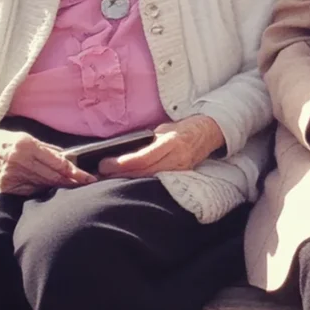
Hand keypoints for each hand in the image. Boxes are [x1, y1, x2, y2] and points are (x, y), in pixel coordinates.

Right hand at [0, 126, 95, 194]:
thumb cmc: (6, 140)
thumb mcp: (28, 138)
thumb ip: (47, 150)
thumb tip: (67, 159)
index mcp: (27, 146)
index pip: (57, 163)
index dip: (74, 172)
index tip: (87, 178)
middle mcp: (19, 161)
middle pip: (52, 177)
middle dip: (71, 182)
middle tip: (86, 185)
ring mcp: (11, 176)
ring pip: (42, 185)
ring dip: (58, 187)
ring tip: (73, 187)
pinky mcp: (5, 187)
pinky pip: (29, 191)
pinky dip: (41, 189)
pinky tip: (50, 189)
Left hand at [98, 115, 224, 176]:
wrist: (209, 132)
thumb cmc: (184, 128)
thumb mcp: (164, 128)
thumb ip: (147, 140)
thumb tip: (124, 149)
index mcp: (171, 142)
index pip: (141, 159)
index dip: (120, 164)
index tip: (104, 164)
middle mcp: (176, 158)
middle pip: (142, 173)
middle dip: (118, 175)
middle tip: (101, 173)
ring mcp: (179, 170)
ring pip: (147, 180)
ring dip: (127, 180)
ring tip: (110, 178)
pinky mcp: (180, 176)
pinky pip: (156, 181)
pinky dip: (140, 181)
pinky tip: (128, 180)